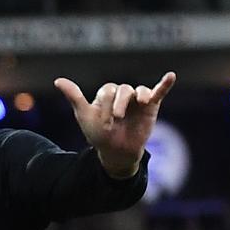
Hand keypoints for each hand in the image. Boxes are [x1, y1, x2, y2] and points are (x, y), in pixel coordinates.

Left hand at [55, 70, 175, 176]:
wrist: (116, 153)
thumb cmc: (99, 135)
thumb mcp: (85, 116)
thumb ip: (74, 97)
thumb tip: (57, 80)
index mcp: (107, 94)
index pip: (107, 91)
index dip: (105, 105)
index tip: (103, 122)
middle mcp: (122, 94)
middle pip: (123, 89)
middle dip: (119, 103)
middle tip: (116, 119)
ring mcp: (137, 99)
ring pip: (138, 90)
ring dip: (138, 97)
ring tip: (140, 104)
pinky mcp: (151, 105)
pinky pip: (159, 91)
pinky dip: (165, 84)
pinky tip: (171, 76)